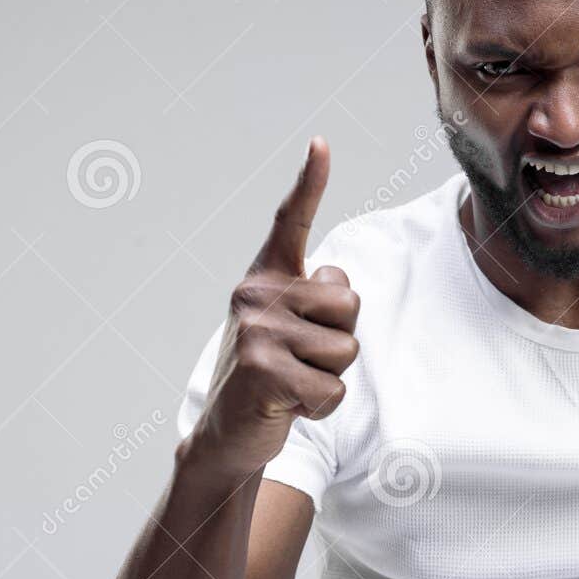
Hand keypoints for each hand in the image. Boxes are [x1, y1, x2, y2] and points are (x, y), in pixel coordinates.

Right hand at [188, 137, 360, 476]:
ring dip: (330, 377)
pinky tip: (287, 407)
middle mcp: (254, 294)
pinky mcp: (262, 370)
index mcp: (264, 278)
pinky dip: (320, 408)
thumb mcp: (290, 330)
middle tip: (302, 361)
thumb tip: (338, 281)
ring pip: (346, 349)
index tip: (322, 143)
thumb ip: (315, 300)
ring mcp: (255, 330)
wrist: (227, 435)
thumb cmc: (271, 378)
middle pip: (350, 304)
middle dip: (341, 342)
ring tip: (293, 384)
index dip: (309, 183)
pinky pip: (332, 388)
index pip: (289, 222)